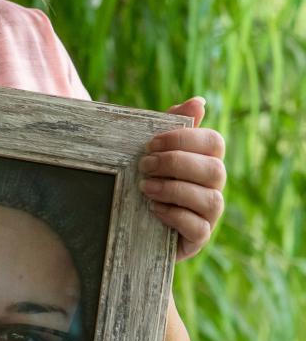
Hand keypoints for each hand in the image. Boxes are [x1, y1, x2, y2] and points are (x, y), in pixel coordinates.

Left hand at [139, 97, 226, 260]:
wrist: (125, 221)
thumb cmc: (143, 175)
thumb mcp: (151, 148)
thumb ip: (172, 124)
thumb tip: (199, 102)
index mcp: (205, 160)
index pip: (214, 142)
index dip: (184, 139)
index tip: (150, 143)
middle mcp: (213, 186)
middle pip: (215, 170)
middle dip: (176, 164)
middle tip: (144, 165)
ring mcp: (208, 214)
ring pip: (211, 200)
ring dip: (175, 190)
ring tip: (145, 187)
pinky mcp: (198, 239)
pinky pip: (200, 228)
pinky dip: (176, 216)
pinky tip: (154, 209)